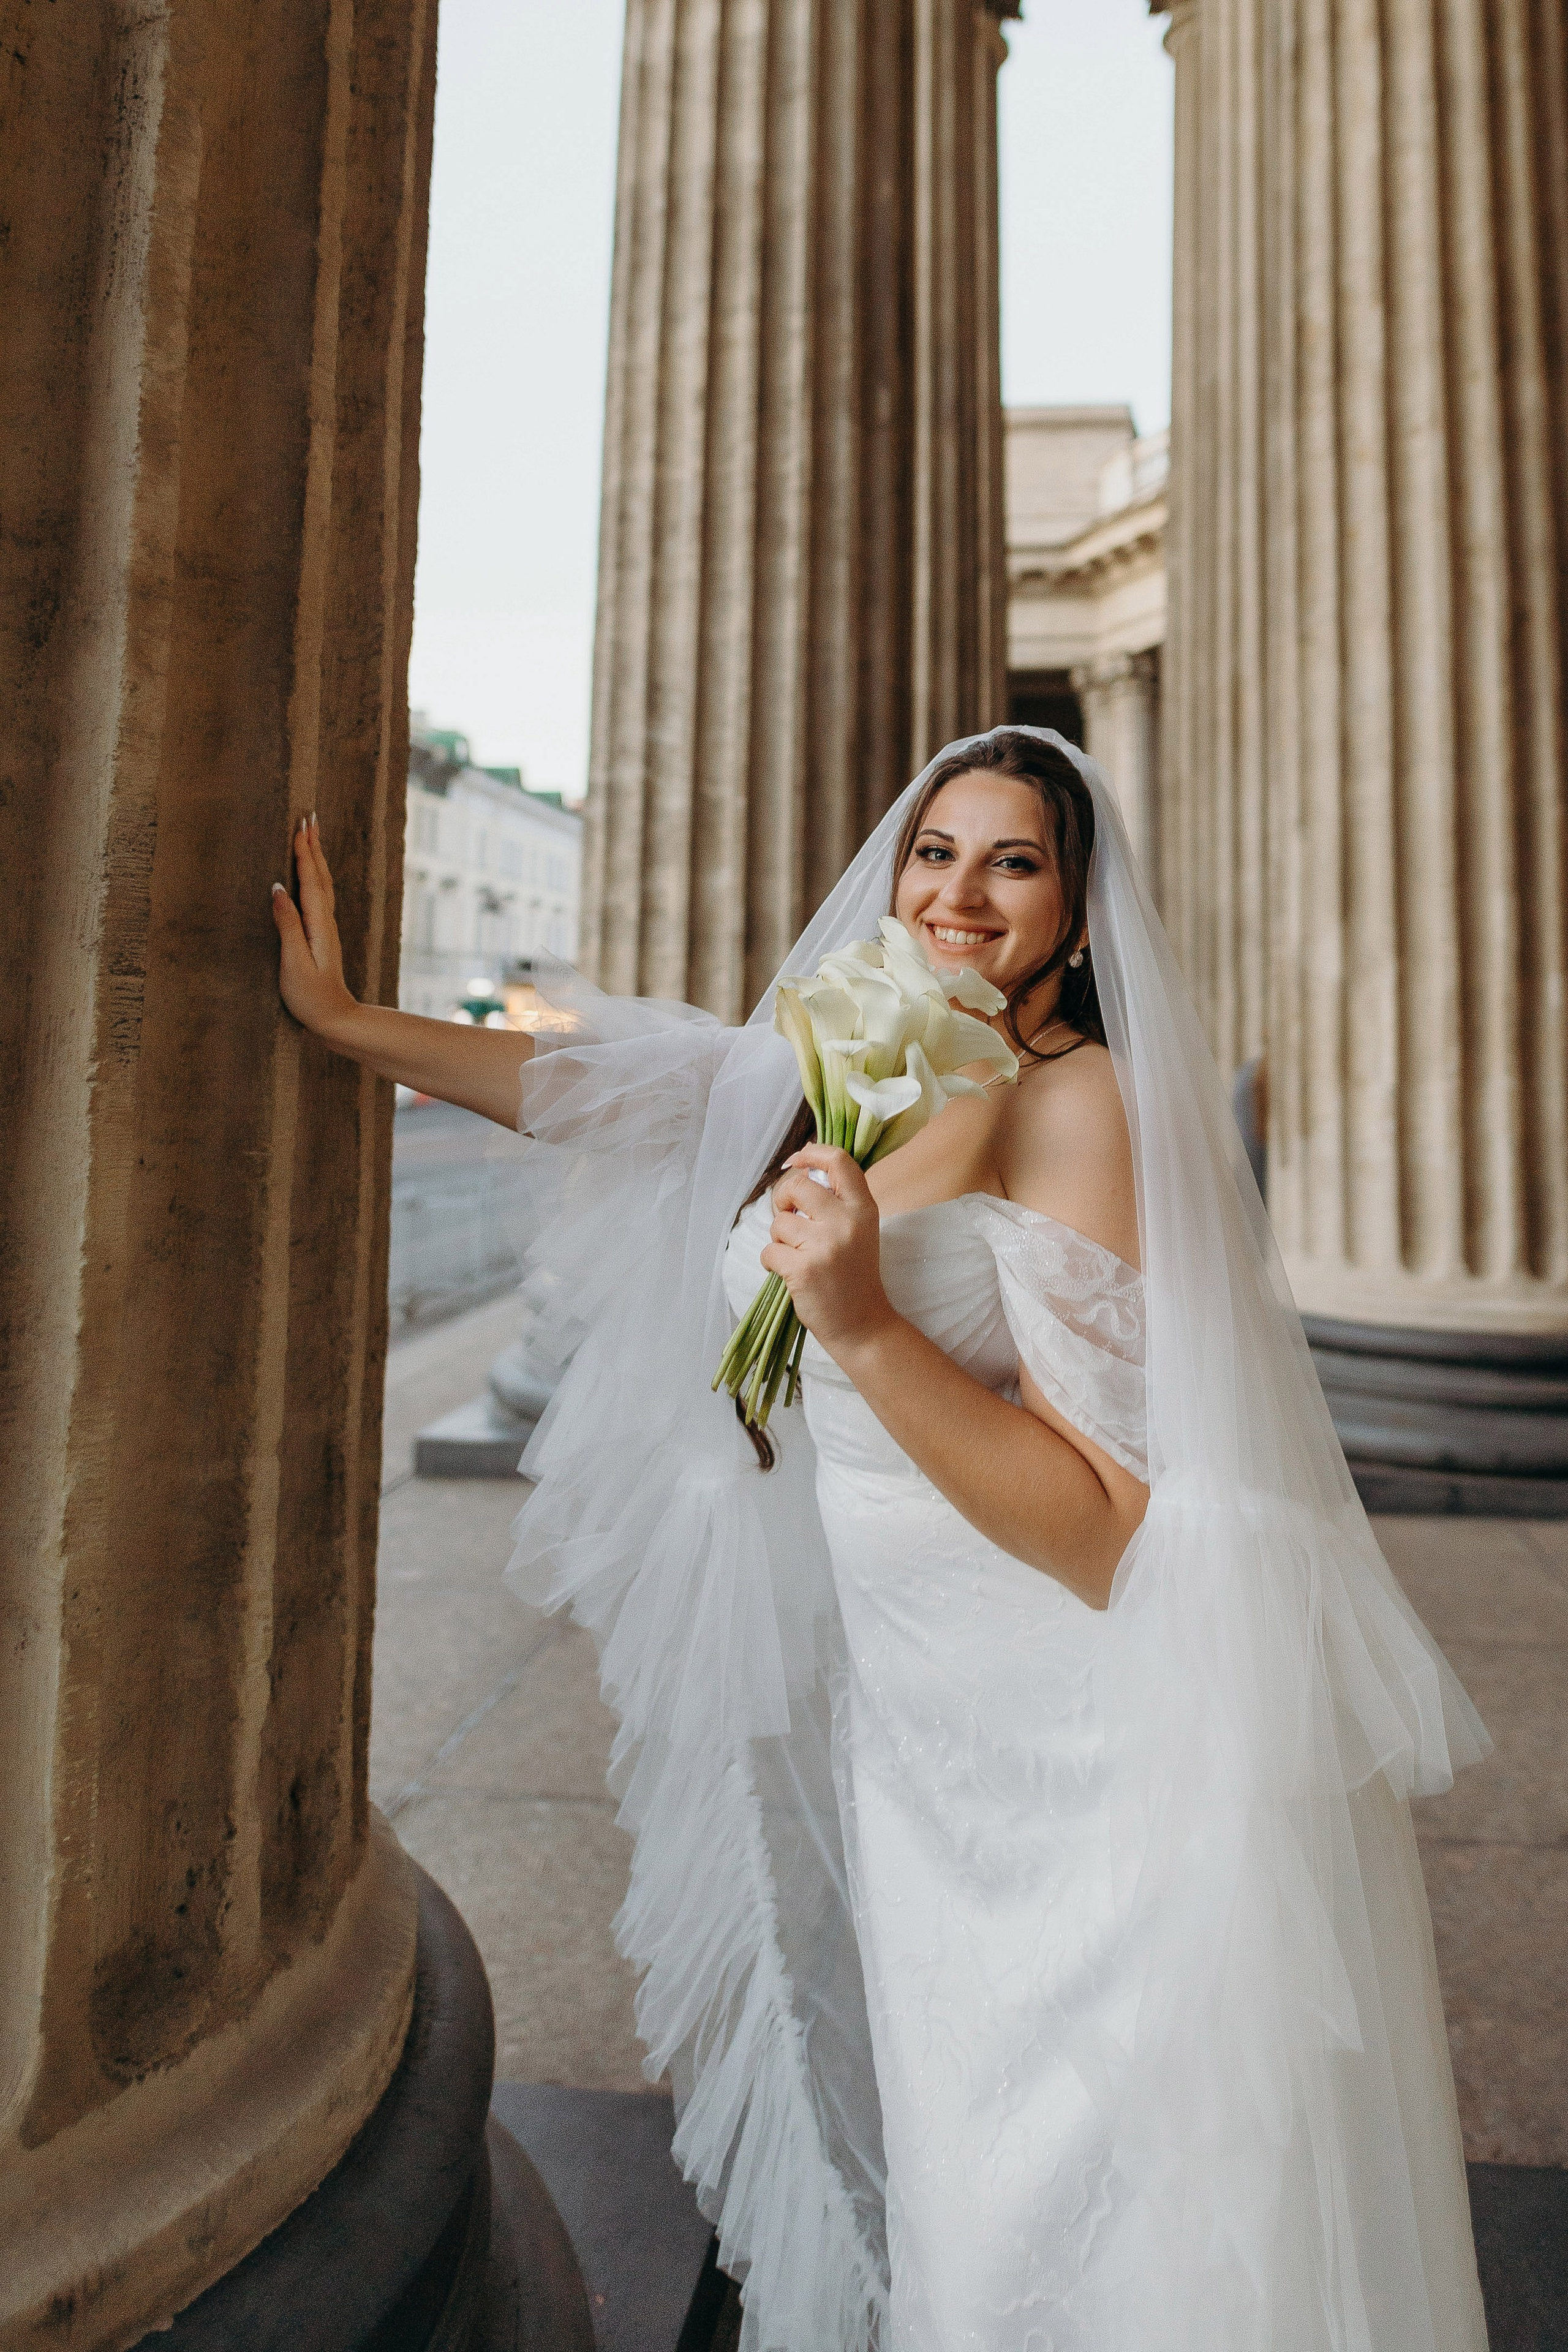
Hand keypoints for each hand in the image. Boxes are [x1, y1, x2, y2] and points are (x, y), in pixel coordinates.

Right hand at [271, 815, 357, 1041]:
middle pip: (320, 876)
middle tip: (309, 817)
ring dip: (316, 858)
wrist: (335, 1019)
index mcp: (318, 924)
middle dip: (313, 846)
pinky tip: (311, 877)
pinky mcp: (322, 937)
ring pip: (322, 884)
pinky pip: (319, 896)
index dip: (304, 851)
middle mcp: (326, 922)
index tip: (300, 824)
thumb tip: (277, 890)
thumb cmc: (311, 996)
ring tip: (311, 837)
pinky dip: (315, 878)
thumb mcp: (294, 962)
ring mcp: (326, 929)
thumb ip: (287, 926)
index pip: (310, 880)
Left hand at [761, 1145, 896, 1359]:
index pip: (838, 1161)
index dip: (811, 1154)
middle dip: (783, 1201)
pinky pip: (769, 1251)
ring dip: (779, 1239)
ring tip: (798, 1257)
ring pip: (779, 1223)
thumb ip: (836, 1201)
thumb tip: (800, 1164)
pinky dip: (772, 1262)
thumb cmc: (854, 1275)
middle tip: (790, 1221)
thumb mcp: (859, 1230)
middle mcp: (846, 1222)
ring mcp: (825, 1246)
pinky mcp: (803, 1269)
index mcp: (863, 1208)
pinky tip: (790, 1273)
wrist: (863, 1325)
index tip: (796, 1159)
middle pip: (796, 1186)